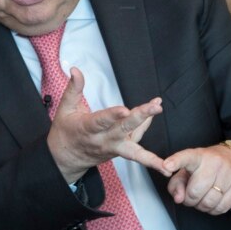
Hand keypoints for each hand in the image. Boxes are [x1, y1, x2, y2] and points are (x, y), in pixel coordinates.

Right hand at [47, 67, 170, 182]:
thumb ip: (73, 89)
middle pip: (124, 130)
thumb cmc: (65, 131)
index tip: (125, 110)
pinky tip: (153, 113)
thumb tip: (75, 69)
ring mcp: (114, 148)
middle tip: (155, 107)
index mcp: (87, 129)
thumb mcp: (65, 109)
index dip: (113, 116)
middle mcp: (103, 141)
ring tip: (165, 146)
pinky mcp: (121, 151)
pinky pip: (137, 141)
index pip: (101, 122)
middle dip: (141, 118)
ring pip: (134, 149)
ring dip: (151, 151)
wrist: (65, 160)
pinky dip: (146, 127)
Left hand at [163, 144, 230, 214]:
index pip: (186, 157)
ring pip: (208, 202)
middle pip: (195, 191)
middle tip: (192, 195)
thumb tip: (178, 198)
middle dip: (190, 199)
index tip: (166, 166)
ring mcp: (228, 174)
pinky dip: (213, 209)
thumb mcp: (188, 169)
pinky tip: (214, 200)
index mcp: (199, 156)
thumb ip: (177, 183)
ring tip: (203, 197)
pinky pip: (220, 208)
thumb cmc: (207, 166)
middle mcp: (214, 162)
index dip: (175, 162)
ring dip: (202, 206)